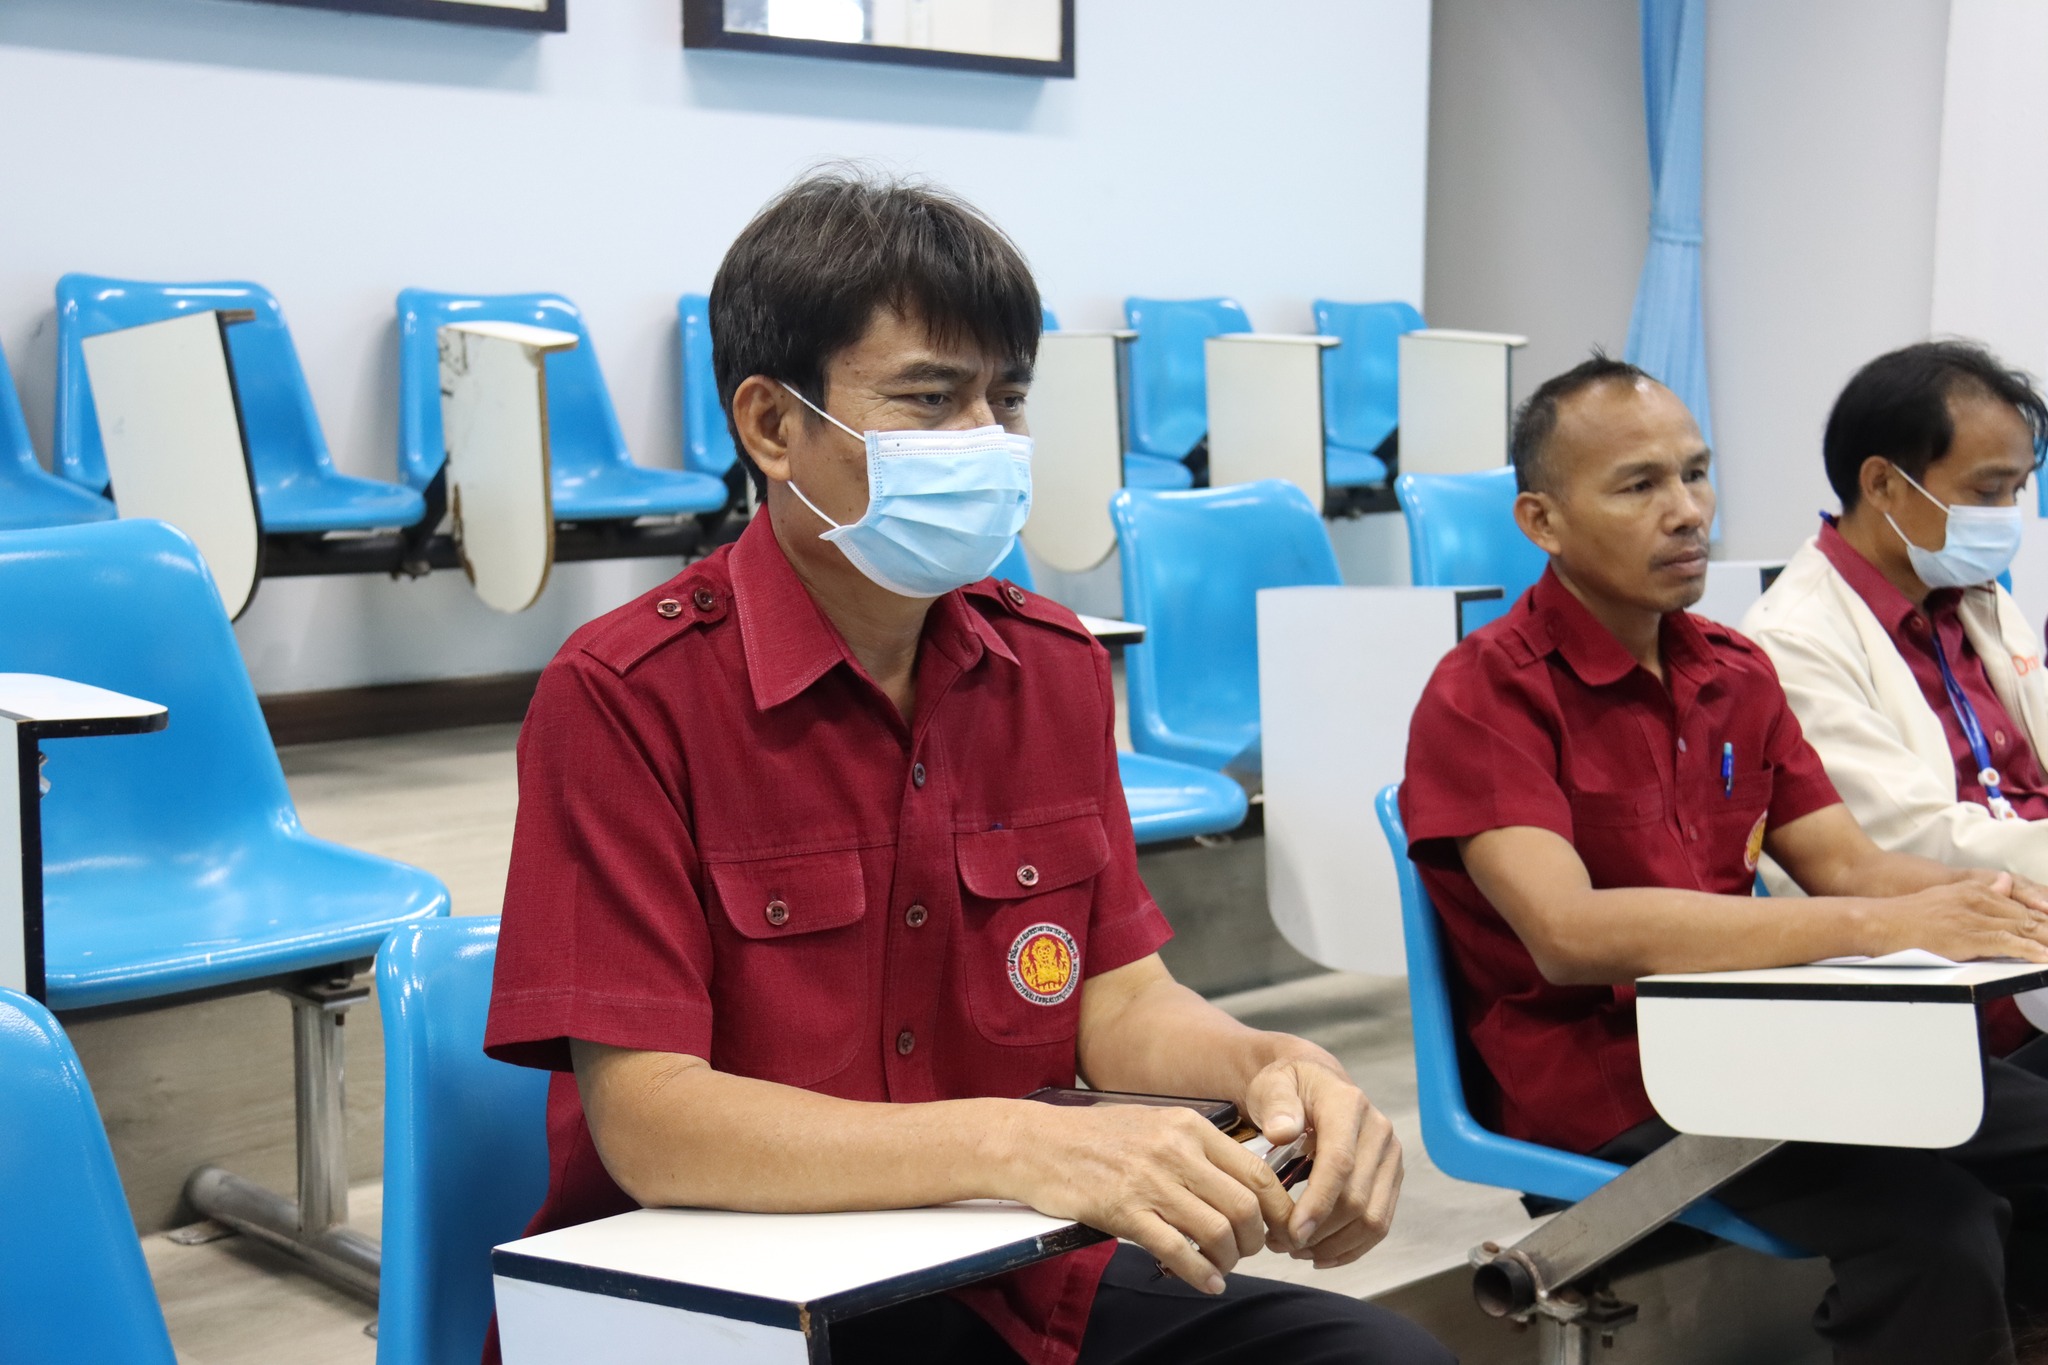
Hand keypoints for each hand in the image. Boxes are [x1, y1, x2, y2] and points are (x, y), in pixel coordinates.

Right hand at [1008, 1101, 1294, 1293]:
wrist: (1037, 1142)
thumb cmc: (1094, 1136)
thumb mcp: (1154, 1123)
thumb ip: (1195, 1147)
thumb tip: (1238, 1182)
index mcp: (1189, 1127)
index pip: (1256, 1172)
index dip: (1277, 1209)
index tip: (1279, 1228)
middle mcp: (1176, 1150)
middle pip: (1244, 1206)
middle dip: (1256, 1239)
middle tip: (1248, 1250)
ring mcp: (1149, 1181)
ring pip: (1217, 1231)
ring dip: (1229, 1259)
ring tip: (1222, 1267)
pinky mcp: (1124, 1211)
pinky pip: (1177, 1250)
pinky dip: (1200, 1273)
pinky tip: (1205, 1282)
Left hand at [1242, 1055, 1402, 1268]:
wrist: (1313, 1083)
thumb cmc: (1287, 1087)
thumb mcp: (1272, 1085)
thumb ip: (1275, 1105)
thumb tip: (1281, 1132)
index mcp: (1348, 1105)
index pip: (1340, 1162)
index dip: (1318, 1202)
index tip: (1292, 1232)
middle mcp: (1378, 1131)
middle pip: (1358, 1198)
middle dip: (1320, 1231)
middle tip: (1281, 1244)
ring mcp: (1389, 1156)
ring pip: (1373, 1218)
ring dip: (1335, 1244)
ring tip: (1297, 1251)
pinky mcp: (1391, 1177)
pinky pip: (1380, 1223)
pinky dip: (1352, 1247)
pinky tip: (1322, 1256)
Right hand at [1873, 873, 2047, 961]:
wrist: (1877, 921)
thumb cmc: (1905, 915)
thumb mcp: (1945, 895)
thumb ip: (1978, 892)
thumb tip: (2005, 884)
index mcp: (1975, 889)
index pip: (2021, 906)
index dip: (2045, 919)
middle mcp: (1978, 899)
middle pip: (2029, 917)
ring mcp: (1973, 917)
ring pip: (2024, 929)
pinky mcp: (1967, 936)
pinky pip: (2007, 944)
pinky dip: (2030, 952)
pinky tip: (2043, 958)